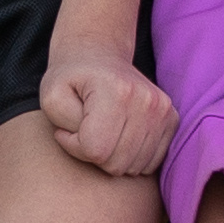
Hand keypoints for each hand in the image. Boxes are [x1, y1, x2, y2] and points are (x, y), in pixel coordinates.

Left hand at [39, 40, 173, 179]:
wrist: (98, 55)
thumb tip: (93, 151)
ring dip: (113, 157)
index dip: (74, 146)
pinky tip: (119, 137)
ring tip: (101, 132)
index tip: (68, 129)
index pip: (95, 150)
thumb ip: (65, 128)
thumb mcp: (51, 98)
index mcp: (116, 91)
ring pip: (135, 167)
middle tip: (84, 130)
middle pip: (117, 163)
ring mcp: (163, 110)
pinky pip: (151, 164)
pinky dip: (131, 157)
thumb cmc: (70, 79)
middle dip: (93, 154)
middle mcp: (146, 100)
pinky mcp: (171, 120)